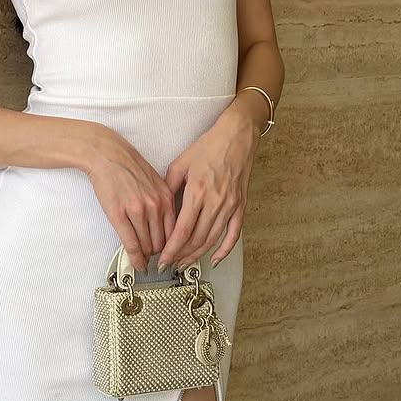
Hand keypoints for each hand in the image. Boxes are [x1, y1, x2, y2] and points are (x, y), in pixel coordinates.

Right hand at [85, 128, 177, 272]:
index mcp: (166, 197)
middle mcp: (155, 205)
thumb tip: (165, 225)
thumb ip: (162, 202)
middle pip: (162, 242)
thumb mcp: (155, 181)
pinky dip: (135, 258)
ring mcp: (137, 211)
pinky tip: (137, 264)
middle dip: (159, 253)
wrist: (107, 154)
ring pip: (147, 245)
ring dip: (146, 255)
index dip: (173, 247)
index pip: (176, 232)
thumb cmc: (128, 165)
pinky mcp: (119, 215)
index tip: (170, 254)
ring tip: (144, 259)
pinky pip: (131, 243)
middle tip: (155, 258)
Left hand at [156, 107, 259, 270]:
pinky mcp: (240, 206)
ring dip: (198, 255)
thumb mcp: (180, 164)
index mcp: (198, 192)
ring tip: (185, 263)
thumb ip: (168, 187)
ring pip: (212, 239)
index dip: (171, 249)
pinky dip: (224, 250)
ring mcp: (230, 206)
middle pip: (196, 239)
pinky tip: (214, 258)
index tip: (162, 259)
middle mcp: (215, 202)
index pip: (182, 230)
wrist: (236, 137)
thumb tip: (160, 208)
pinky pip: (233, 234)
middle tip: (170, 264)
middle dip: (181, 255)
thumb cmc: (208, 147)